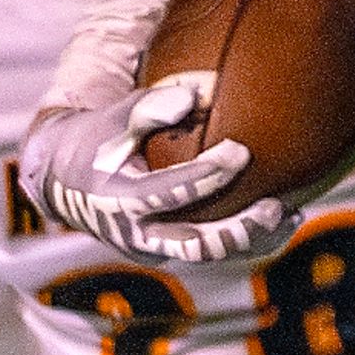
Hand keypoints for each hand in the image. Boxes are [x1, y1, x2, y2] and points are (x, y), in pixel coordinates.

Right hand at [19, 73, 290, 264]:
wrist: (65, 181)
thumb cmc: (97, 138)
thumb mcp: (112, 119)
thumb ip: (146, 109)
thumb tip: (191, 98)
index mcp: (119, 199)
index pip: (170, 193)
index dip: (208, 175)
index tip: (243, 151)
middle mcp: (137, 234)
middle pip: (196, 243)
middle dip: (240, 228)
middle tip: (276, 206)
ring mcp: (154, 249)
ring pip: (212, 255)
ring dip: (253, 240)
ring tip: (289, 215)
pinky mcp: (169, 252)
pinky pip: (214, 253)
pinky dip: (249, 242)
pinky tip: (284, 221)